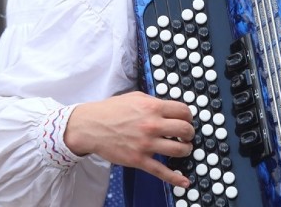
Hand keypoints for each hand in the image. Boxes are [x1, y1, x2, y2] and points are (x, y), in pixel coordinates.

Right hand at [64, 92, 193, 187]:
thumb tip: (169, 108)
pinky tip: (184, 182)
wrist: (91, 126)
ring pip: (179, 150)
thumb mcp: (136, 97)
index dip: (188, 116)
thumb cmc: (111, 110)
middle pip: (185, 130)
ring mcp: (146, 144)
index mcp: (153, 108)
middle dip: (189, 133)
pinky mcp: (139, 160)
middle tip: (186, 135)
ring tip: (183, 148)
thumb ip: (155, 102)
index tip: (187, 120)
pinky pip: (161, 171)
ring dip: (186, 150)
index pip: (184, 111)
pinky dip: (175, 178)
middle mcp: (152, 125)